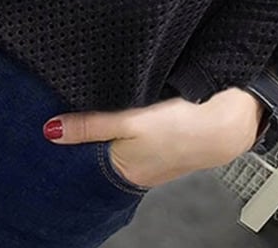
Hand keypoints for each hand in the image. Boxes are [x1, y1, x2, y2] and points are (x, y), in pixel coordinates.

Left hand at [42, 88, 263, 188]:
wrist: (227, 122)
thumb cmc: (182, 126)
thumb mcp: (130, 122)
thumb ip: (91, 126)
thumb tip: (51, 131)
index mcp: (125, 170)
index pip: (85, 156)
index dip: (70, 139)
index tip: (52, 121)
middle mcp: (136, 171)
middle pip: (100, 150)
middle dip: (87, 133)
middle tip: (71, 109)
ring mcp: (152, 159)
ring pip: (119, 142)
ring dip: (109, 127)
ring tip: (96, 107)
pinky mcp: (165, 145)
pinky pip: (137, 138)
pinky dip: (129, 128)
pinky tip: (129, 114)